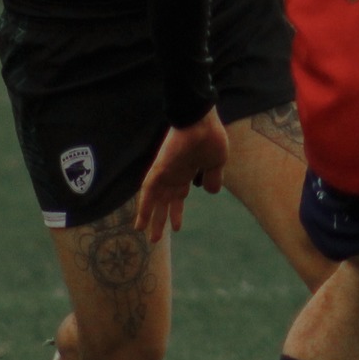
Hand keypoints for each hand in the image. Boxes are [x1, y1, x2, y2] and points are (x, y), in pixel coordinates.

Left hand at [134, 110, 227, 241]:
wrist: (202, 120)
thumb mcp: (217, 162)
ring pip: (155, 200)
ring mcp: (165, 171)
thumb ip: (213, 177)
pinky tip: (141, 222)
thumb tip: (211, 191)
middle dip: (161, 220)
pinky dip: (144, 206)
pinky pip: (147, 189)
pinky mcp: (159, 168)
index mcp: (187, 173)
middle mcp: (174, 174)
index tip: (177, 228)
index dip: (176, 212)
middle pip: (165, 202)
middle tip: (155, 239)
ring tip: (150, 239)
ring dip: (151, 219)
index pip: (178, 196)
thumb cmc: (211, 137)